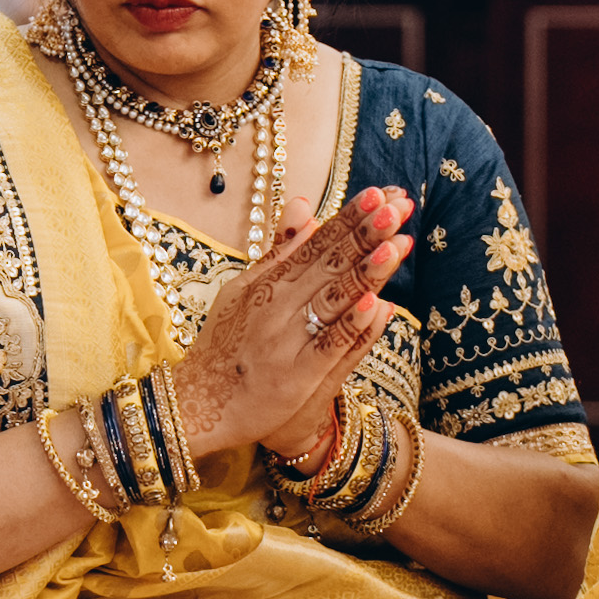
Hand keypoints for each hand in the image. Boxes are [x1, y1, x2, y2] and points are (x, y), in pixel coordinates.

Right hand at [173, 185, 408, 468]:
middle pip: (330, 265)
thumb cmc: (226, 343)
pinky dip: (351, 326)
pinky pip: (328, 348)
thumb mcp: (245, 288)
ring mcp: (286, 341)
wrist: (199, 405)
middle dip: (367, 235)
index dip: (349, 219)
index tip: (379, 194)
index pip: (317, 244)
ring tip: (397, 244)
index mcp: (268, 282)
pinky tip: (377, 303)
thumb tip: (305, 203)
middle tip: (399, 207)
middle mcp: (277, 306)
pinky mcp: (296, 378)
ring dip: (367, 272)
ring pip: (334, 300)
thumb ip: (280, 248)